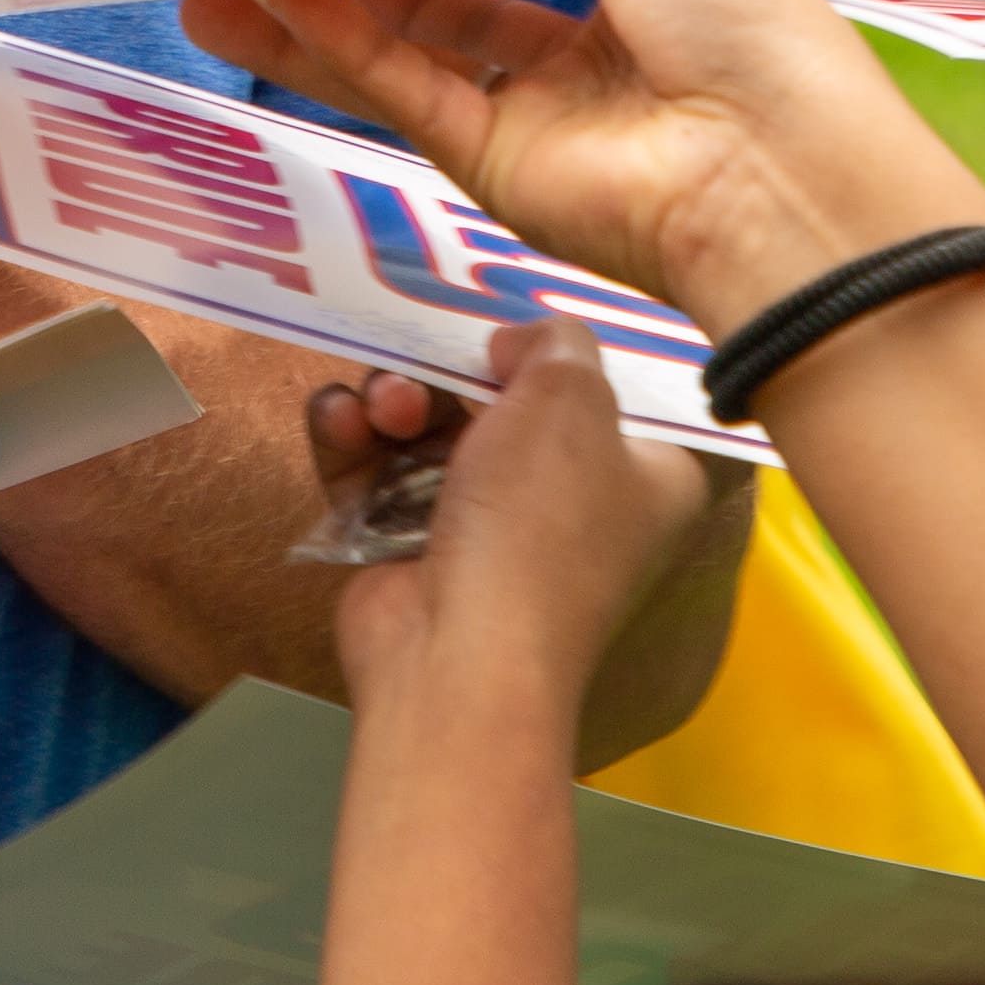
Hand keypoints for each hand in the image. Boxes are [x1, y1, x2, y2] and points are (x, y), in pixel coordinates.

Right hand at [178, 0, 984, 327]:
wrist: (776, 172)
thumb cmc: (746, 32)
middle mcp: (574, 57)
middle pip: (430, 11)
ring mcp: (529, 119)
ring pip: (396, 57)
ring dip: (309, 19)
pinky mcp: (495, 171)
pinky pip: (404, 96)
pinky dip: (341, 50)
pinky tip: (283, 4)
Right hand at [316, 323, 705, 717]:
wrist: (459, 656)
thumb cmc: (537, 526)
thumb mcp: (570, 399)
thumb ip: (555, 341)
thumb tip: (515, 347)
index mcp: (643, 475)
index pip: (610, 391)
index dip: (559, 351)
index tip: (511, 328)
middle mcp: (570, 501)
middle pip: (501, 399)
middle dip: (449, 372)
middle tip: (424, 370)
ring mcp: (485, 527)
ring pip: (429, 426)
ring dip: (393, 398)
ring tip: (380, 409)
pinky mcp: (409, 544)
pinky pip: (376, 466)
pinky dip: (353, 437)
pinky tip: (340, 421)